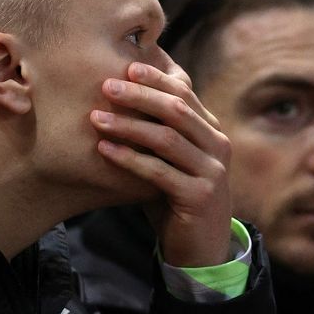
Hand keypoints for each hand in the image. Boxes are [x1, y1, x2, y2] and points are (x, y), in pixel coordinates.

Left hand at [90, 61, 231, 266]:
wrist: (200, 247)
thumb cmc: (176, 196)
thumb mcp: (169, 159)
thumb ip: (157, 132)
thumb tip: (118, 98)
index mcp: (211, 130)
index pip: (184, 93)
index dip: (156, 78)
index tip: (126, 66)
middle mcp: (217, 145)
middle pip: (176, 110)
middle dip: (139, 95)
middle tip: (106, 85)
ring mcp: (212, 171)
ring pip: (166, 138)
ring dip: (128, 125)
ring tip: (96, 118)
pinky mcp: (200, 196)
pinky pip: (158, 171)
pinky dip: (129, 158)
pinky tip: (105, 149)